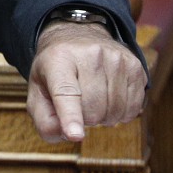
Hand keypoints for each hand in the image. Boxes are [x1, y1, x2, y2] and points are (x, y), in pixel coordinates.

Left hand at [26, 21, 145, 141]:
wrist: (77, 36)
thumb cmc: (56, 71)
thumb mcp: (38, 91)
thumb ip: (45, 120)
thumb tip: (69, 135)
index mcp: (57, 60)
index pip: (65, 92)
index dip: (70, 116)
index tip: (75, 135)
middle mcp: (88, 54)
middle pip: (92, 109)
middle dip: (85, 117)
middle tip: (78, 102)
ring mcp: (115, 57)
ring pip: (114, 111)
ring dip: (104, 116)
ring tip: (93, 98)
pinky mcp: (134, 65)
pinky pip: (133, 108)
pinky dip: (121, 112)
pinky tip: (110, 98)